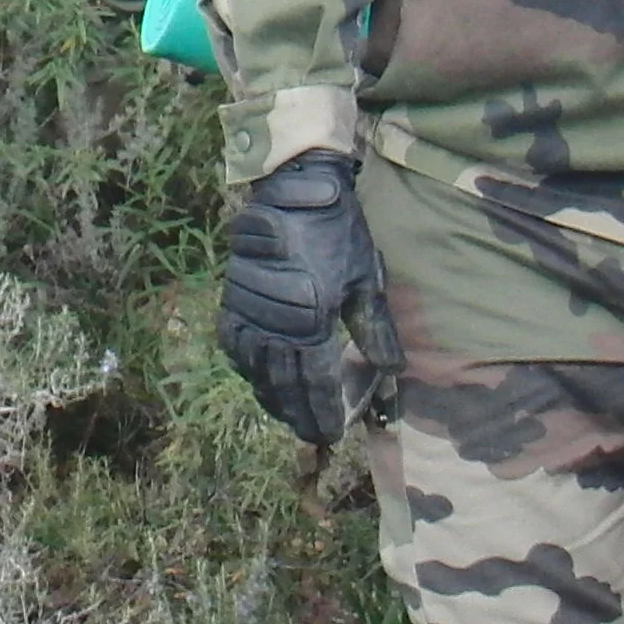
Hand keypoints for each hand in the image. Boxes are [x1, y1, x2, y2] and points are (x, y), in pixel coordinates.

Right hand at [218, 153, 401, 446]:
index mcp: (313, 318)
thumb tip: (390, 372)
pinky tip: (256, 375)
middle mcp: (276, 320)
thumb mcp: (366, 278)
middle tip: (309, 434)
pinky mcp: (232, 296)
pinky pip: (234, 342)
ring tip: (286, 412)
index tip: (330, 435)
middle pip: (283, 381)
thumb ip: (374, 329)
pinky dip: (245, 365)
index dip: (322, 412)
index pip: (315, 381)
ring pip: (255, 367)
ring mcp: (249, 309)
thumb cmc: (338, 231)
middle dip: (297, 411)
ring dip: (270, 393)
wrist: (292, 188)